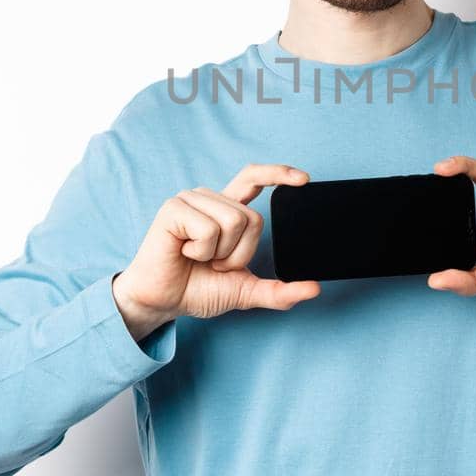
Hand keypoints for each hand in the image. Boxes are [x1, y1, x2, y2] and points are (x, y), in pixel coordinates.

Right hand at [113, 163, 321, 333]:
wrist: (162, 302)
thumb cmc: (197, 290)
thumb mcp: (245, 290)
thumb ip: (278, 291)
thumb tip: (314, 289)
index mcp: (226, 210)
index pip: (254, 179)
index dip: (279, 174)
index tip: (304, 179)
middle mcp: (210, 199)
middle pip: (253, 218)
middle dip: (240, 253)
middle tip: (214, 264)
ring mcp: (191, 200)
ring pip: (234, 221)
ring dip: (220, 253)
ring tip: (198, 258)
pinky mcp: (174, 208)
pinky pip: (209, 229)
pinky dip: (202, 251)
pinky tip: (184, 252)